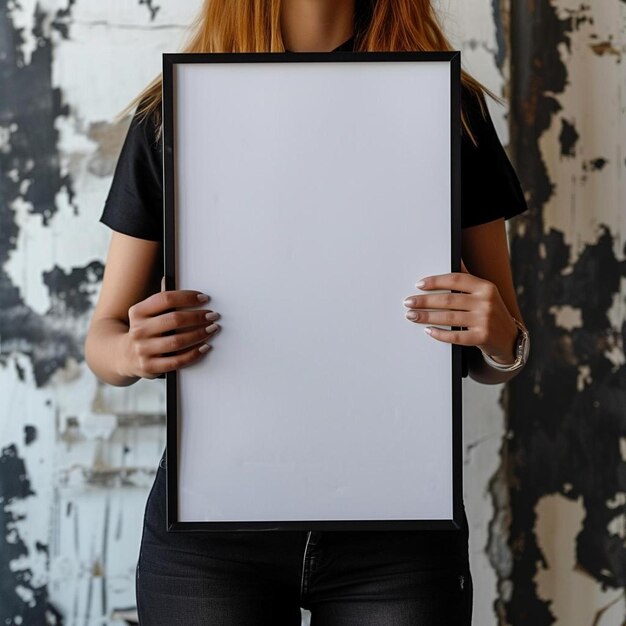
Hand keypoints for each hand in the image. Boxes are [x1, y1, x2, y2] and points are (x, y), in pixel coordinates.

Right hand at [121, 290, 219, 378]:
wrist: (124, 355)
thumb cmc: (143, 330)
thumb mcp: (146, 313)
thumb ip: (160, 299)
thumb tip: (169, 278)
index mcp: (138, 312)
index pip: (165, 299)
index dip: (187, 297)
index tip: (204, 298)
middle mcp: (138, 330)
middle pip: (174, 320)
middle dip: (197, 316)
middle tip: (213, 315)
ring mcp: (143, 350)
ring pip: (177, 341)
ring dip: (199, 334)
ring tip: (212, 329)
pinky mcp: (150, 366)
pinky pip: (177, 361)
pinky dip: (194, 354)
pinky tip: (205, 347)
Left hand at [402, 260, 517, 363]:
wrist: (510, 338)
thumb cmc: (491, 312)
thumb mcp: (484, 292)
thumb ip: (467, 278)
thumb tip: (454, 258)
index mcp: (485, 287)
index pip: (456, 279)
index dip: (436, 281)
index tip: (419, 285)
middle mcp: (486, 302)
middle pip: (448, 299)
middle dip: (425, 301)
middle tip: (409, 302)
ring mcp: (485, 320)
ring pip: (449, 317)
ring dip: (427, 317)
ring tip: (412, 315)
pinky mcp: (482, 337)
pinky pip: (455, 336)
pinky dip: (440, 334)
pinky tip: (428, 331)